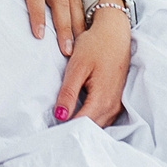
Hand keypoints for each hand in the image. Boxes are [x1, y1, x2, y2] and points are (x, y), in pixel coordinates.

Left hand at [53, 4, 130, 127]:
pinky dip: (90, 119)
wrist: (115, 32)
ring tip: (62, 125)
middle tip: (52, 131)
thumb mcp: (77, 67)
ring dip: (82, 126)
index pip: (82, 124)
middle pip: (91, 128)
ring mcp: (117, 104)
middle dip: (73, 131)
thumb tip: (59, 116)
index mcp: (102, 99)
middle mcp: (113, 107)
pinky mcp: (116, 100)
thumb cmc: (95, 46)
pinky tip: (76, 115)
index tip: (49, 133)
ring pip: (98, 125)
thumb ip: (69, 93)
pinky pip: (103, 118)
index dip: (65, 130)